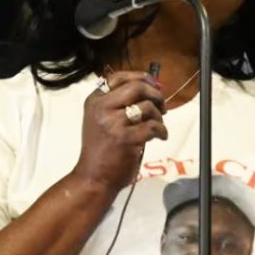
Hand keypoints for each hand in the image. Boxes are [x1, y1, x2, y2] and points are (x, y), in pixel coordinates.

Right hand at [72, 71, 166, 193]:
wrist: (93, 176)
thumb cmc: (99, 148)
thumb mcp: (99, 118)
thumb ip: (116, 102)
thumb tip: (149, 87)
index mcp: (94, 100)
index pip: (118, 77)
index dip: (140, 77)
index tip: (154, 85)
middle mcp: (102, 107)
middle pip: (137, 87)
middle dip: (155, 94)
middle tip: (162, 105)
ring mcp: (113, 123)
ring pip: (147, 107)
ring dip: (159, 115)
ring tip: (158, 124)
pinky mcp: (126, 139)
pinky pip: (152, 126)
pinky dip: (161, 130)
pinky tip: (160, 136)